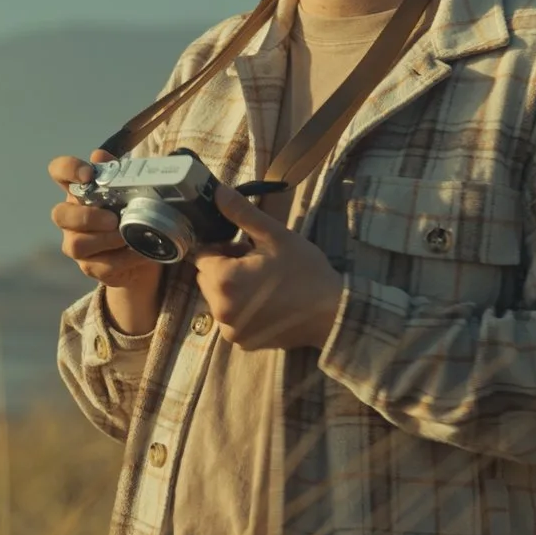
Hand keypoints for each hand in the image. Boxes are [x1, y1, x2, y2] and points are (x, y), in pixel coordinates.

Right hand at [50, 150, 167, 336]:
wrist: (144, 250)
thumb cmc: (132, 211)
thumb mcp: (130, 188)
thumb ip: (116, 171)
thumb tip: (99, 155)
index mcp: (79, 190)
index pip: (58, 171)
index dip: (67, 169)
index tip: (88, 175)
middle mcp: (71, 217)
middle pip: (59, 214)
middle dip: (86, 217)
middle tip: (112, 219)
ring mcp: (77, 244)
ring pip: (76, 245)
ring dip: (105, 240)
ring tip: (127, 236)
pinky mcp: (91, 267)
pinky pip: (101, 266)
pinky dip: (124, 259)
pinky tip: (140, 252)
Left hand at [194, 182, 345, 350]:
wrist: (333, 313)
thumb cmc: (305, 271)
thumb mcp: (275, 236)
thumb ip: (242, 213)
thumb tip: (217, 191)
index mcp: (224, 281)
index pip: (202, 255)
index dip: (223, 247)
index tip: (246, 247)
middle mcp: (220, 310)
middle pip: (206, 278)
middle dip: (225, 267)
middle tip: (257, 262)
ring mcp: (231, 330)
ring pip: (218, 298)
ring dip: (232, 288)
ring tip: (264, 283)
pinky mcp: (242, 342)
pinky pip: (230, 318)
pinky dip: (241, 309)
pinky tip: (267, 303)